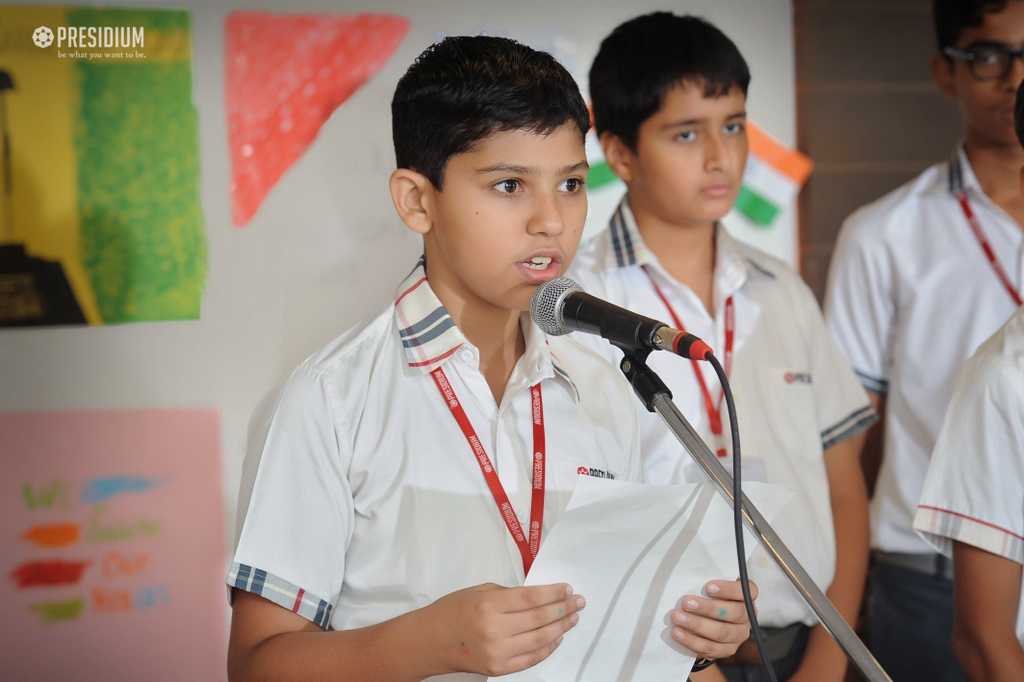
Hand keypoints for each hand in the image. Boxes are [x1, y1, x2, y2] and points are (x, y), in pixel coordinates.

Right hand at [427, 582, 585, 676]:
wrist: (431, 640)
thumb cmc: (453, 611)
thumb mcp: (480, 591)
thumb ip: (509, 594)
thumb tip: (540, 596)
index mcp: (489, 605)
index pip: (532, 598)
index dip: (553, 593)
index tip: (567, 589)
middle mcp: (494, 629)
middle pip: (540, 618)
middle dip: (563, 609)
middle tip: (578, 602)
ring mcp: (497, 652)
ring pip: (540, 639)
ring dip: (561, 628)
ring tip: (572, 618)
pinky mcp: (499, 668)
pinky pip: (531, 659)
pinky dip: (548, 648)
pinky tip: (557, 637)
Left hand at [670, 579, 756, 659]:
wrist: (711, 621)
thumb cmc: (711, 597)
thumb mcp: (713, 587)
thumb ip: (707, 584)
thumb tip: (686, 581)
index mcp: (747, 597)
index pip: (745, 591)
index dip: (728, 589)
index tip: (708, 587)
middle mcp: (747, 617)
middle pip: (733, 613)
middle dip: (708, 608)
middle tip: (686, 603)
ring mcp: (739, 636)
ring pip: (721, 633)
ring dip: (697, 625)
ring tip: (678, 618)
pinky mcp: (728, 650)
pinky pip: (710, 649)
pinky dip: (692, 641)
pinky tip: (678, 633)